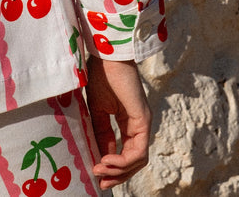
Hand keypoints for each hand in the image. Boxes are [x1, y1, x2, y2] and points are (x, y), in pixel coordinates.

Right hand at [86, 56, 150, 190]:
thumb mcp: (97, 111)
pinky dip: (123, 161)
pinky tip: (106, 160)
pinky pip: (138, 151)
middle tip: (99, 182)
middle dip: (117, 175)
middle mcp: (139, 125)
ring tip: (99, 168)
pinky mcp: (144, 121)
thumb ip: (101, 133)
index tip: (95, 173)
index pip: (125, 153)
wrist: (106, 56)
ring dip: (118, 170)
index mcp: (128, 122)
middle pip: (134, 161)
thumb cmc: (100, 76)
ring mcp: (143, 123)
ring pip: (138, 160)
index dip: (112, 167)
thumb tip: (100, 157)